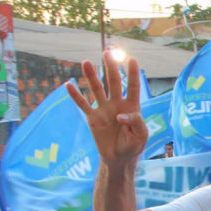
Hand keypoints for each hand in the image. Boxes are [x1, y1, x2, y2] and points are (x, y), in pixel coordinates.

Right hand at [66, 52, 147, 167]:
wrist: (119, 158)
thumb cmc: (133, 146)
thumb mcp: (141, 135)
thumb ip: (136, 122)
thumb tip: (120, 115)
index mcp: (132, 107)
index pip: (133, 87)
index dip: (132, 74)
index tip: (131, 60)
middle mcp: (117, 104)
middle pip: (113, 82)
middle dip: (111, 68)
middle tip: (107, 52)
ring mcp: (104, 109)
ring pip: (97, 89)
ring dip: (91, 76)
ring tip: (86, 62)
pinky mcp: (92, 118)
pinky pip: (83, 105)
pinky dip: (76, 96)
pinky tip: (69, 85)